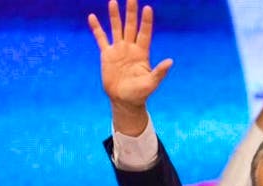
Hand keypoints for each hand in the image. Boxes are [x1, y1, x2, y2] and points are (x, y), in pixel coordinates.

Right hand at [88, 0, 172, 133]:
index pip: (145, 33)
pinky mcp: (107, 55)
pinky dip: (96, 28)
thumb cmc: (140, 93)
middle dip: (131, 12)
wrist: (124, 100)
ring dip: (115, 16)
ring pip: (116, 29)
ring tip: (113, 2)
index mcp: (142, 53)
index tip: (147, 8)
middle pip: (131, 26)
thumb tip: (170, 61)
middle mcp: (130, 48)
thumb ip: (159, 72)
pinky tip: (92, 17)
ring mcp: (118, 50)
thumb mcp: (151, 83)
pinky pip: (101, 38)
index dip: (146, 21)